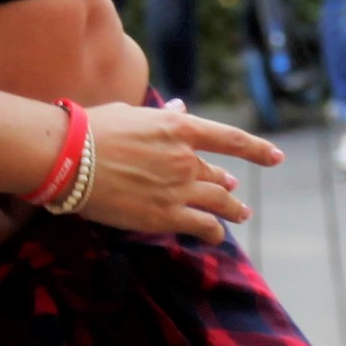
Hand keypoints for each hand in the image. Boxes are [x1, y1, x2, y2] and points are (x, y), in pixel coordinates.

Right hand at [66, 97, 279, 235]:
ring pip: (218, 203)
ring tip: (241, 215)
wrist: (69, 158)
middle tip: (233, 189)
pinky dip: (213, 232)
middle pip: (217, 175)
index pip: (231, 139)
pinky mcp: (165, 216)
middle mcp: (187, 158)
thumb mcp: (133, 115)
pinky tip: (216, 236)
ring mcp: (179, 188)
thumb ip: (163, 117)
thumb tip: (182, 108)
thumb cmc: (92, 130)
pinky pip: (201, 227)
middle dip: (227, 184)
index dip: (258, 150)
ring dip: (232, 210)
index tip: (276, 157)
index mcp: (180, 128)